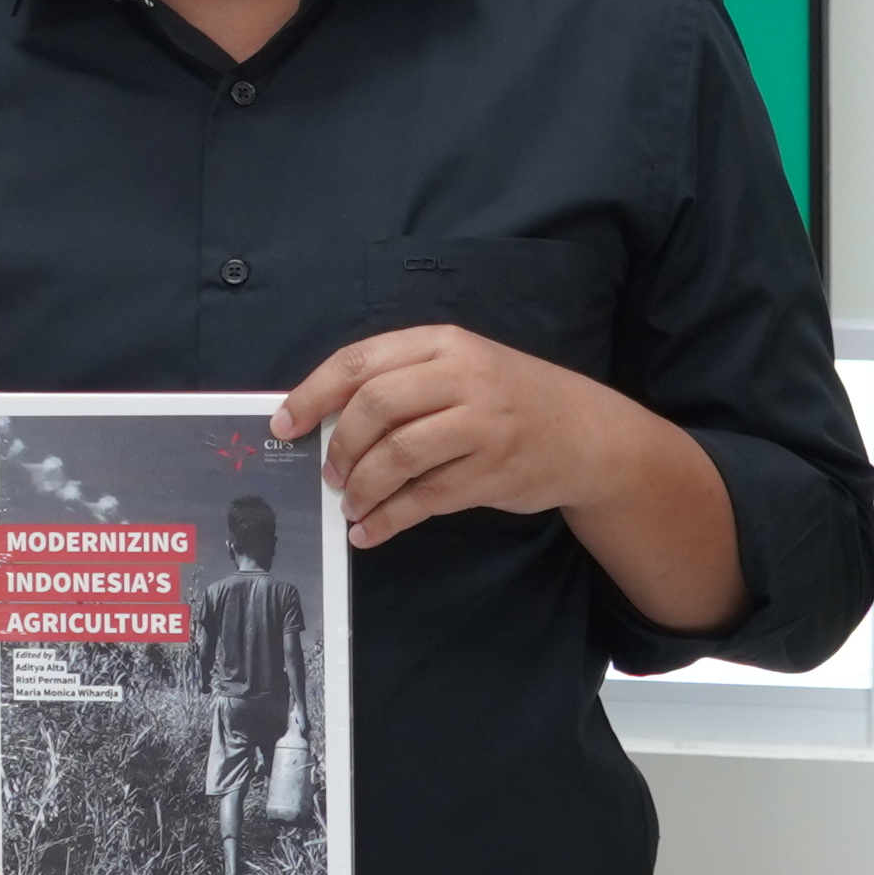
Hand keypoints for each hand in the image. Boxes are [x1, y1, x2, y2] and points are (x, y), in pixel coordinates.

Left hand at [280, 324, 614, 549]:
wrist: (588, 432)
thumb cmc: (509, 399)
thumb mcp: (460, 368)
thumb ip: (402, 382)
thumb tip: (326, 420)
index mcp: (443, 343)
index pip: (361, 361)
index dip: (313, 394)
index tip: (286, 424)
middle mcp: (463, 376)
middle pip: (376, 406)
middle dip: (339, 446)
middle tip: (329, 474)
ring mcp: (483, 424)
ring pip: (398, 454)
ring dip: (362, 487)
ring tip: (350, 504)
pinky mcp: (494, 471)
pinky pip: (426, 498)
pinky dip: (389, 519)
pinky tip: (370, 531)